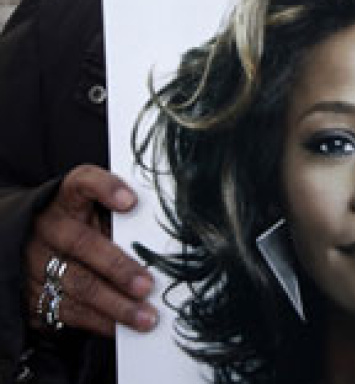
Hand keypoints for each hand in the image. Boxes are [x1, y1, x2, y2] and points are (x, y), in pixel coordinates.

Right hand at [25, 165, 156, 336]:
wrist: (28, 247)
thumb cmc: (80, 226)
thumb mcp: (94, 211)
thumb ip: (122, 218)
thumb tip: (170, 236)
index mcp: (67, 199)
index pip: (82, 182)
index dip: (105, 189)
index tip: (130, 202)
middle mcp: (51, 227)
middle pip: (83, 244)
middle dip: (118, 267)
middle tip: (147, 285)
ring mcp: (39, 261)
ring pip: (79, 284)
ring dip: (116, 305)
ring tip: (146, 317)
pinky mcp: (36, 294)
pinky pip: (70, 311)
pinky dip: (102, 322)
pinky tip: (123, 327)